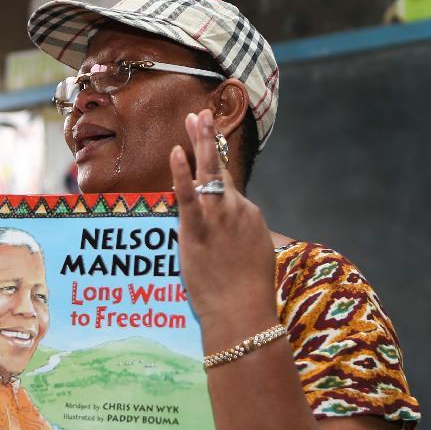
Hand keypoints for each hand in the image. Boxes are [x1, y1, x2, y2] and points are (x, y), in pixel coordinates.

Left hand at [169, 109, 277, 328]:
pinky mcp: (198, 230)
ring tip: (194, 118)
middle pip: (220, 169)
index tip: (207, 160)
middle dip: (209, 140)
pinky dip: (182, 173)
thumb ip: (243, 242)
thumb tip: (236, 240)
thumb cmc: (249, 295)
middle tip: (201, 116)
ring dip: (200, 142)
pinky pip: (188, 196)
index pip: (229, 190)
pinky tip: (176, 152)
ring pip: (208, 173)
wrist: (243, 314)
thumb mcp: (254, 260)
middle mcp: (237, 209)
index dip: (215, 177)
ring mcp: (218, 218)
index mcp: (250, 216)